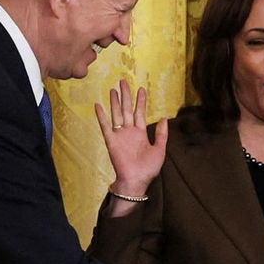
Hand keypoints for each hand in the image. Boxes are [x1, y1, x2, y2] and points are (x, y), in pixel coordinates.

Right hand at [94, 78, 163, 206]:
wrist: (136, 181)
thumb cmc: (148, 169)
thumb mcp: (160, 150)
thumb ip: (161, 134)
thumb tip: (164, 118)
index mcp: (141, 134)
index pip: (140, 113)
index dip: (141, 101)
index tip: (142, 89)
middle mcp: (129, 132)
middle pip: (127, 109)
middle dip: (126, 95)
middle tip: (124, 81)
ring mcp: (120, 136)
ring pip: (117, 114)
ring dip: (115, 102)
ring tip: (113, 89)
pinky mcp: (111, 141)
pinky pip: (105, 126)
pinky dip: (101, 116)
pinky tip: (98, 105)